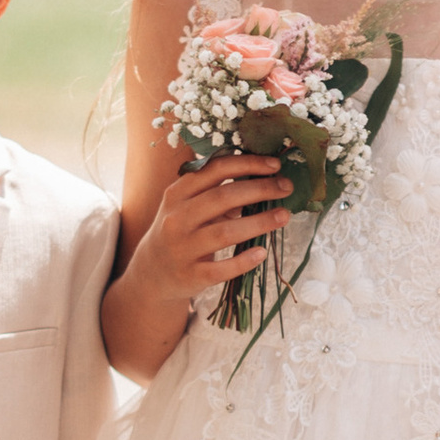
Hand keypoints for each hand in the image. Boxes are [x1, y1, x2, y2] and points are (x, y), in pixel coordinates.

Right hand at [135, 154, 291, 307]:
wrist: (152, 272)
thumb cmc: (181, 231)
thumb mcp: (189, 206)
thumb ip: (217, 191)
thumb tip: (263, 178)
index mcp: (177, 193)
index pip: (214, 170)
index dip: (247, 164)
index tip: (274, 165)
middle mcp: (177, 218)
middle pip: (223, 197)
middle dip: (259, 189)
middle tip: (286, 187)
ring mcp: (182, 248)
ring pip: (224, 233)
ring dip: (259, 223)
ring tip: (284, 216)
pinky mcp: (191, 275)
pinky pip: (221, 268)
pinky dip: (243, 260)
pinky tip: (262, 252)